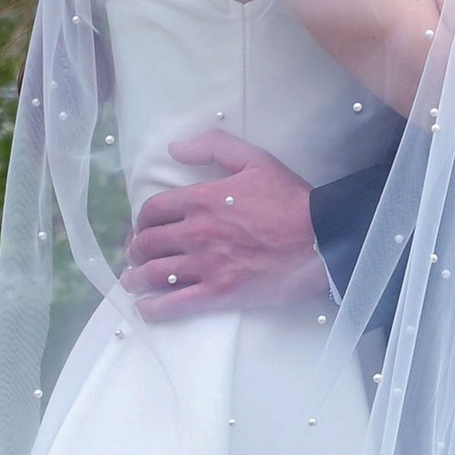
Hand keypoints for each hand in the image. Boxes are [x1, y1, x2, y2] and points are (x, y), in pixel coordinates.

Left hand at [125, 130, 325, 311]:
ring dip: (136, 278)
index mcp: (200, 199)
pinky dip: (153, 308)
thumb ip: (212, 146)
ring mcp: (206, 266)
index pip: (152, 211)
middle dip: (135, 250)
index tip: (144, 227)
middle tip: (137, 254)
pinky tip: (146, 307)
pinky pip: (174, 304)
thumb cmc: (289, 198)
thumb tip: (174, 148)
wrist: (321, 237)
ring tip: (132, 281)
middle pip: (147, 243)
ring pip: (154, 275)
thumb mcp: (254, 159)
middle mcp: (196, 233)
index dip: (141, 220)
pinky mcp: (219, 294)